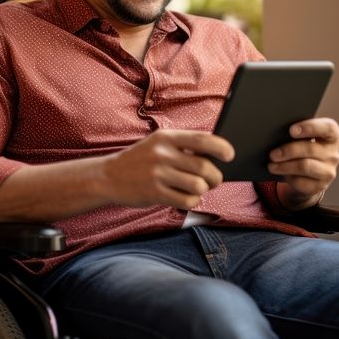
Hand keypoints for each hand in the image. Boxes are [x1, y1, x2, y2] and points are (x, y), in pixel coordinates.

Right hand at [102, 129, 234, 209]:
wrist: (108, 176)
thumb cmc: (140, 161)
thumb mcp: (157, 144)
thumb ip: (183, 146)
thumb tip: (216, 155)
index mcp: (166, 137)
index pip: (202, 139)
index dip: (221, 147)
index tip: (230, 155)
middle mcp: (162, 154)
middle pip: (204, 167)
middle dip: (215, 177)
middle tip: (212, 180)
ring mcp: (158, 174)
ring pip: (199, 185)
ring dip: (203, 190)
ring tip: (196, 189)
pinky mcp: (155, 193)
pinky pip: (187, 200)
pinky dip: (192, 201)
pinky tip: (185, 197)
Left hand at [269, 117, 338, 209]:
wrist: (305, 174)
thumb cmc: (301, 147)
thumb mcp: (301, 138)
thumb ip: (296, 133)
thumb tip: (276, 133)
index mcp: (332, 136)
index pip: (328, 128)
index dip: (310, 127)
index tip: (291, 130)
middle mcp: (333, 154)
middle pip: (310, 149)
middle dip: (289, 151)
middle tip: (272, 154)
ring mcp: (328, 171)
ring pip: (305, 166)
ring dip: (285, 166)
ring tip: (271, 165)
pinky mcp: (320, 186)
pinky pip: (302, 182)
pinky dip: (288, 177)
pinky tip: (281, 174)